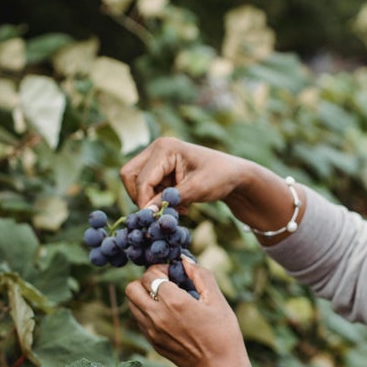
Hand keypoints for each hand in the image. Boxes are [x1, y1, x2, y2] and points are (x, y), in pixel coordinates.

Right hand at [120, 137, 251, 210]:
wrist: (235, 176)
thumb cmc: (220, 178)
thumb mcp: (197, 189)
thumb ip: (170, 199)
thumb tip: (147, 212)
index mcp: (165, 148)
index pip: (141, 178)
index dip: (145, 200)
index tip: (155, 218)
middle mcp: (158, 149)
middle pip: (130, 176)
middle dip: (142, 197)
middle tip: (160, 212)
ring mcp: (158, 158)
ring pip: (138, 184)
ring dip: (154, 200)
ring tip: (179, 208)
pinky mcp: (162, 169)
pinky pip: (150, 187)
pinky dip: (161, 199)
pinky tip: (181, 204)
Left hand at [125, 259, 250, 366]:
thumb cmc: (223, 334)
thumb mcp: (217, 300)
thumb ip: (201, 276)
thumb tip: (185, 261)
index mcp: (174, 302)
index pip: (150, 274)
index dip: (161, 268)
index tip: (174, 272)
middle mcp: (157, 316)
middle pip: (132, 288)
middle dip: (146, 280)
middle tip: (164, 283)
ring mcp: (152, 331)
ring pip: (131, 304)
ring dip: (143, 296)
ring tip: (164, 298)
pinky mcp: (153, 342)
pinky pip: (139, 320)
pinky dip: (147, 311)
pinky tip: (167, 314)